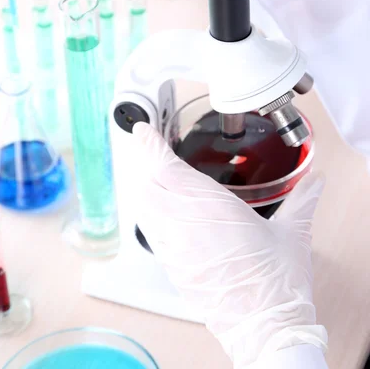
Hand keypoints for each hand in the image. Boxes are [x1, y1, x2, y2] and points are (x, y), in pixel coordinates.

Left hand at [133, 122, 326, 367]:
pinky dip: (150, 213)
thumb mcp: (293, 233)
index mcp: (211, 207)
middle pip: (148, 184)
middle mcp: (185, 224)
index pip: (167, 168)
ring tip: (154, 175)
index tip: (144, 131)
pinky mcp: (172, 267)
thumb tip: (315, 183)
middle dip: (146, 162)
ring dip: (146, 186)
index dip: (151, 146)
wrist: (265, 327)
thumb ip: (301, 201)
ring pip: (144, 207)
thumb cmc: (276, 282)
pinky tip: (163, 211)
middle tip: (150, 148)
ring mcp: (174, 247)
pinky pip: (151, 231)